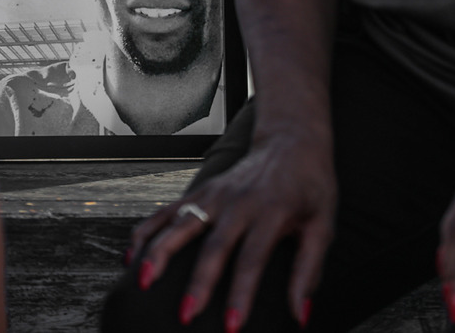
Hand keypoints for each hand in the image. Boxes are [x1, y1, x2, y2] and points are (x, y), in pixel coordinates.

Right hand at [128, 106, 336, 330]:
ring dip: (159, 253)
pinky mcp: (200, 190)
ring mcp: (214, 194)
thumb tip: (300, 313)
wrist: (291, 141)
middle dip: (198, 284)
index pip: (252, 259)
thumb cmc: (310, 187)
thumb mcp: (323, 225)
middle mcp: (237, 202)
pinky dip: (147, 231)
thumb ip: (309, 270)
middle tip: (185, 316)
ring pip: (179, 224)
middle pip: (212, 246)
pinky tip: (131, 255)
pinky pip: (167, 211)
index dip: (241, 295)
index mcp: (271, 212)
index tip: (230, 326)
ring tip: (143, 281)